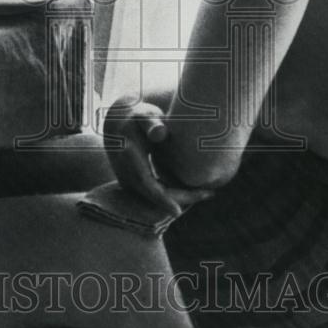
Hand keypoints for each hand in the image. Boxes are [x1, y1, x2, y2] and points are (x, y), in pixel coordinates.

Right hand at [103, 97, 212, 215]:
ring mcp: (128, 182)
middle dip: (181, 199)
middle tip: (209, 193)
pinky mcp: (134, 184)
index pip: (145, 185)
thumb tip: (160, 133)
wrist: (118, 123)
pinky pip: (154, 195)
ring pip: (155, 199)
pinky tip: (192, 189)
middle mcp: (126, 175)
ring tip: (205, 192)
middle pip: (154, 197)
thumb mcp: (144, 115)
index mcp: (128, 159)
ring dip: (179, 199)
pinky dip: (172, 195)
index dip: (162, 200)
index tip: (178, 212)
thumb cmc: (137, 117)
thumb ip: (151, 122)